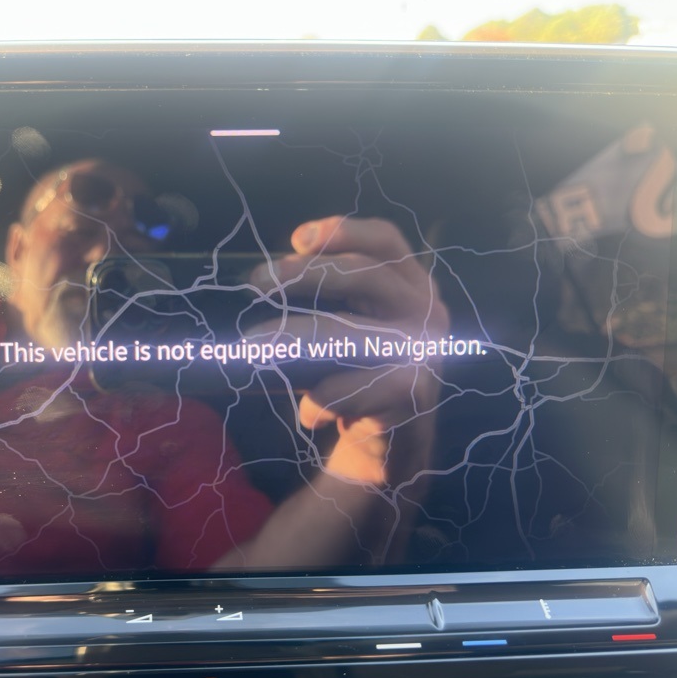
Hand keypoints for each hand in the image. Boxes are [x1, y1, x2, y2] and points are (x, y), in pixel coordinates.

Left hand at [251, 216, 448, 487]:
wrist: (390, 446)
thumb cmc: (356, 376)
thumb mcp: (343, 328)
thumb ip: (323, 299)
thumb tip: (262, 280)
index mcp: (410, 284)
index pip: (385, 241)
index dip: (343, 231)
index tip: (297, 239)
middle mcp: (425, 310)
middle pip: (365, 274)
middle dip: (305, 274)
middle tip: (256, 281)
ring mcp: (424, 351)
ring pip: (349, 332)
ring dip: (294, 337)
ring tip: (251, 345)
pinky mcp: (413, 393)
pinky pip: (352, 389)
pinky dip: (321, 400)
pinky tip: (308, 414)